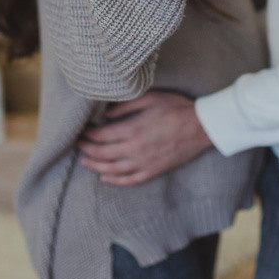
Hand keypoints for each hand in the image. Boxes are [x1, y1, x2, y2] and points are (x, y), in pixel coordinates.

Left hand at [78, 90, 212, 184]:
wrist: (202, 127)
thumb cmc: (177, 108)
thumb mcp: (151, 98)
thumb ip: (126, 106)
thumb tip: (106, 113)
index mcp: (133, 129)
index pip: (101, 135)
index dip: (88, 134)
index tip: (81, 129)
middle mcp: (135, 149)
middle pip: (102, 153)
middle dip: (86, 149)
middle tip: (77, 144)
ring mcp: (144, 163)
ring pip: (112, 170)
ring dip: (95, 165)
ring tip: (84, 161)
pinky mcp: (153, 171)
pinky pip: (130, 180)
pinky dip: (114, 180)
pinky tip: (105, 177)